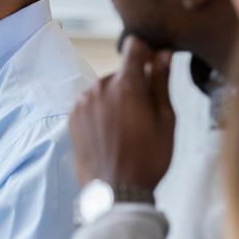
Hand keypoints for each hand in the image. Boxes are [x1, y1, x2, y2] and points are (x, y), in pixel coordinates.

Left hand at [69, 35, 175, 188]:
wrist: (115, 191)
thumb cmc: (148, 158)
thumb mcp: (166, 120)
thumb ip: (161, 82)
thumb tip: (163, 54)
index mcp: (126, 85)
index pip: (134, 47)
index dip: (147, 51)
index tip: (155, 62)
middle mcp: (100, 88)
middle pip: (121, 72)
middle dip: (134, 84)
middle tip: (145, 113)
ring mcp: (82, 102)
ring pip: (105, 88)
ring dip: (116, 98)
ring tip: (127, 128)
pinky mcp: (72, 116)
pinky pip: (91, 103)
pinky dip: (101, 110)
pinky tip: (111, 132)